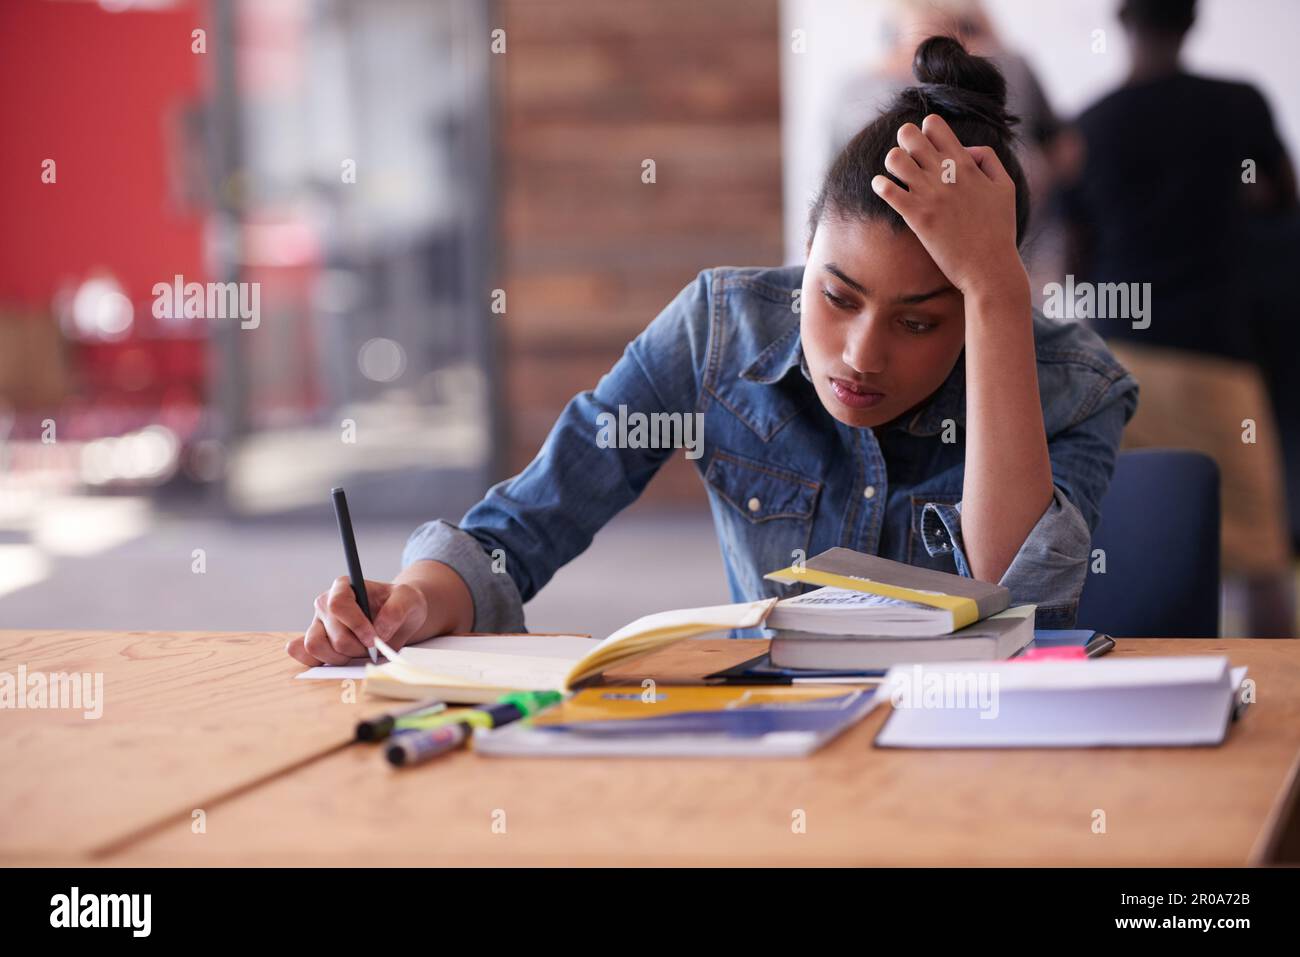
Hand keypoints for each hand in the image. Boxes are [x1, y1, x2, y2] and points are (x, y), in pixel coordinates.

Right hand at [287, 577, 428, 666]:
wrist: (399, 618)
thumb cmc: (401, 604)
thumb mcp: (409, 599)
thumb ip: (396, 610)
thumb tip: (379, 631)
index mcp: (344, 587)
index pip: (338, 605)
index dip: (356, 625)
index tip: (374, 637)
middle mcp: (326, 604)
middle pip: (333, 633)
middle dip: (357, 647)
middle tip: (373, 646)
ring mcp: (318, 624)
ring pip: (315, 646)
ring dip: (342, 657)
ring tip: (360, 652)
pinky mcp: (316, 641)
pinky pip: (304, 654)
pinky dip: (320, 661)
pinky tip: (341, 659)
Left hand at [871, 114, 1023, 297]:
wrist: (989, 267)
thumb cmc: (999, 230)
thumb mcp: (1005, 187)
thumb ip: (989, 161)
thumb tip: (967, 149)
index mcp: (966, 164)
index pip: (935, 126)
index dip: (925, 129)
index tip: (926, 142)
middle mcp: (946, 174)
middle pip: (909, 136)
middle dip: (903, 140)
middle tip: (907, 156)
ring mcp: (930, 194)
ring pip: (894, 159)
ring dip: (892, 162)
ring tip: (896, 174)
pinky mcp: (917, 217)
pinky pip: (888, 190)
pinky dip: (880, 185)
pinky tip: (883, 188)